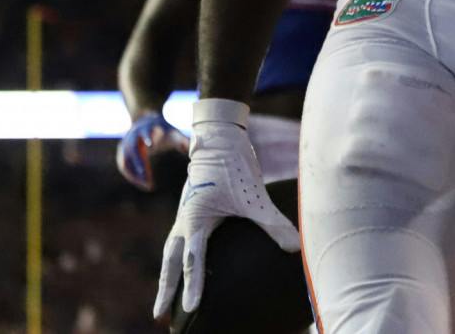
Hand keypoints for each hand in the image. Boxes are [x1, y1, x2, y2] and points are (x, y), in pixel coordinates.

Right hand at [117, 110, 189, 190]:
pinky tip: (142, 183)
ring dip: (134, 173)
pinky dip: (131, 175)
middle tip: (144, 175)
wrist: (144, 121)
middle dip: (138, 161)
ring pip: (126, 159)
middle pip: (133, 147)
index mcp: (147, 127)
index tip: (151, 145)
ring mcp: (125, 142)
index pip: (146, 131)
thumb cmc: (161, 129)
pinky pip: (124, 165)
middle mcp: (134, 134)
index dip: (148, 136)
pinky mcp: (122, 151)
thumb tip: (188, 146)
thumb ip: (180, 139)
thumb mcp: (171, 131)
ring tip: (147, 185)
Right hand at [154, 100, 299, 317]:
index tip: (190, 309)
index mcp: (196, 219)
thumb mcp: (255, 196)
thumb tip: (295, 247)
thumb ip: (273, 223)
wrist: (219, 137)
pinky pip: (178, 242)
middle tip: (159, 316)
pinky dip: (176, 260)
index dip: (193, 287)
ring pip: (170, 252)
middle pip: (170, 262)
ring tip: (165, 300)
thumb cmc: (234, 166)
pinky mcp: (190, 211)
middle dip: (165, 290)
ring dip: (167, 276)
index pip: (193, 260)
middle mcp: (185, 221)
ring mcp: (185, 216)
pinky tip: (183, 269)